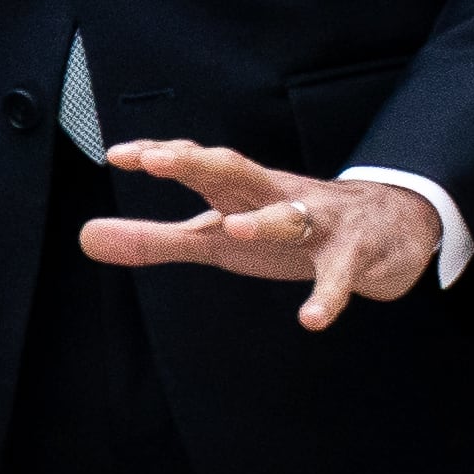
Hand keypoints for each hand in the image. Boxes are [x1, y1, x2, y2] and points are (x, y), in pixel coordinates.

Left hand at [83, 139, 438, 331]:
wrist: (388, 226)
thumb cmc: (287, 228)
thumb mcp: (217, 238)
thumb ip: (154, 239)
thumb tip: (85, 237)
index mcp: (239, 190)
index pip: (196, 162)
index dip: (158, 155)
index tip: (116, 154)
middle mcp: (275, 194)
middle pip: (235, 170)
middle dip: (196, 162)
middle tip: (156, 160)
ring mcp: (318, 220)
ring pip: (291, 213)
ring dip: (263, 220)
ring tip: (232, 231)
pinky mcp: (355, 254)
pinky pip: (340, 272)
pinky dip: (329, 294)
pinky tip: (312, 319)